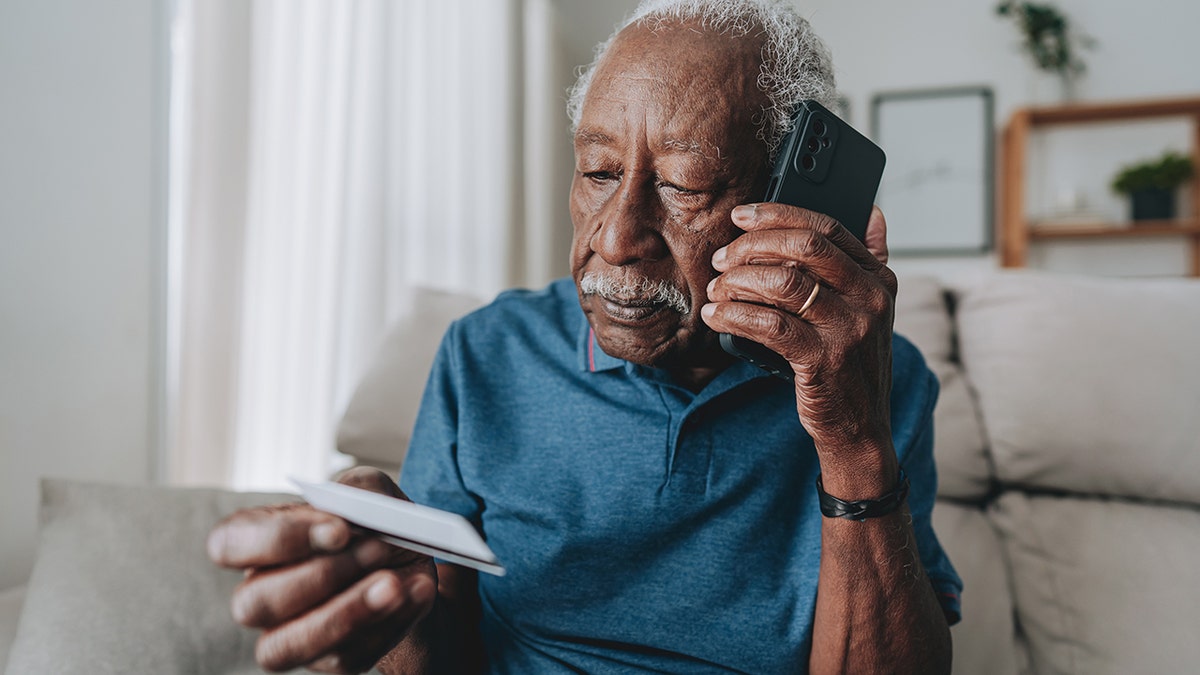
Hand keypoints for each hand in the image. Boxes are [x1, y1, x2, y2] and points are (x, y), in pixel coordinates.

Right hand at [207, 467, 436, 673]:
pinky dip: (389, 623)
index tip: (338, 529)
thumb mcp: (373, 493)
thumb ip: (356, 492)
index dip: (278, 539)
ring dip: (350, 610)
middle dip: (324, 574)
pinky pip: (347, 656)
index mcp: (258, 541)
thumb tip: (346, 512)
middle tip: (378, 548)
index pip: (227, 544)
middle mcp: (261, 593)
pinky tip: (414, 592)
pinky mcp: (330, 661)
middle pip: (255, 602)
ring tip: (395, 583)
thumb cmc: (377, 524)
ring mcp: (290, 635)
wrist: (413, 567)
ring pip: (291, 644)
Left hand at [701, 204, 897, 492]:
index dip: (778, 215)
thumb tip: (872, 211)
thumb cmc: (851, 365)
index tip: (741, 215)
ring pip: (783, 283)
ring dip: (738, 281)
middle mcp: (870, 298)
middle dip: (752, 246)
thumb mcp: (871, 311)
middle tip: (722, 258)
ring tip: (717, 289)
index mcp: (879, 278)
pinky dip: (734, 315)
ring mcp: (850, 329)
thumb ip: (868, 263)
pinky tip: (716, 316)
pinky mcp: (824, 359)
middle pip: (803, 248)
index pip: (827, 226)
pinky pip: (769, 325)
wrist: (860, 427)